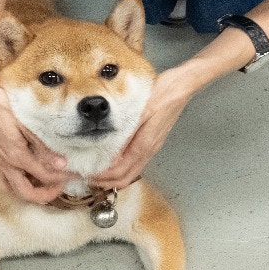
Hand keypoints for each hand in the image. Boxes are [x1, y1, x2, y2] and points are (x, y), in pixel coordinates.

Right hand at [0, 51, 69, 202]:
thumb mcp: (24, 122)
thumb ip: (42, 146)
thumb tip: (61, 164)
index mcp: (16, 155)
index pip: (45, 175)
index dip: (64, 177)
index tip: (78, 174)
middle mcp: (5, 163)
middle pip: (27, 193)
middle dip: (46, 195)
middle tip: (61, 185)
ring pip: (12, 189)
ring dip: (29, 191)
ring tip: (44, 183)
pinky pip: (2, 179)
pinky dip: (15, 183)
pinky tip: (24, 173)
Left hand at [90, 65, 198, 190]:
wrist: (181, 87)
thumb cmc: (162, 94)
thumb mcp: (140, 111)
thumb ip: (126, 132)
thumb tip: (110, 151)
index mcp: (145, 144)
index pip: (121, 171)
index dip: (103, 176)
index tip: (87, 173)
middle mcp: (149, 150)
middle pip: (126, 177)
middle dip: (106, 182)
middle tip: (87, 177)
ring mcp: (151, 147)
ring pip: (131, 172)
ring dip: (113, 177)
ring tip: (96, 171)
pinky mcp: (152, 142)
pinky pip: (135, 162)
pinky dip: (121, 168)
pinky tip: (111, 160)